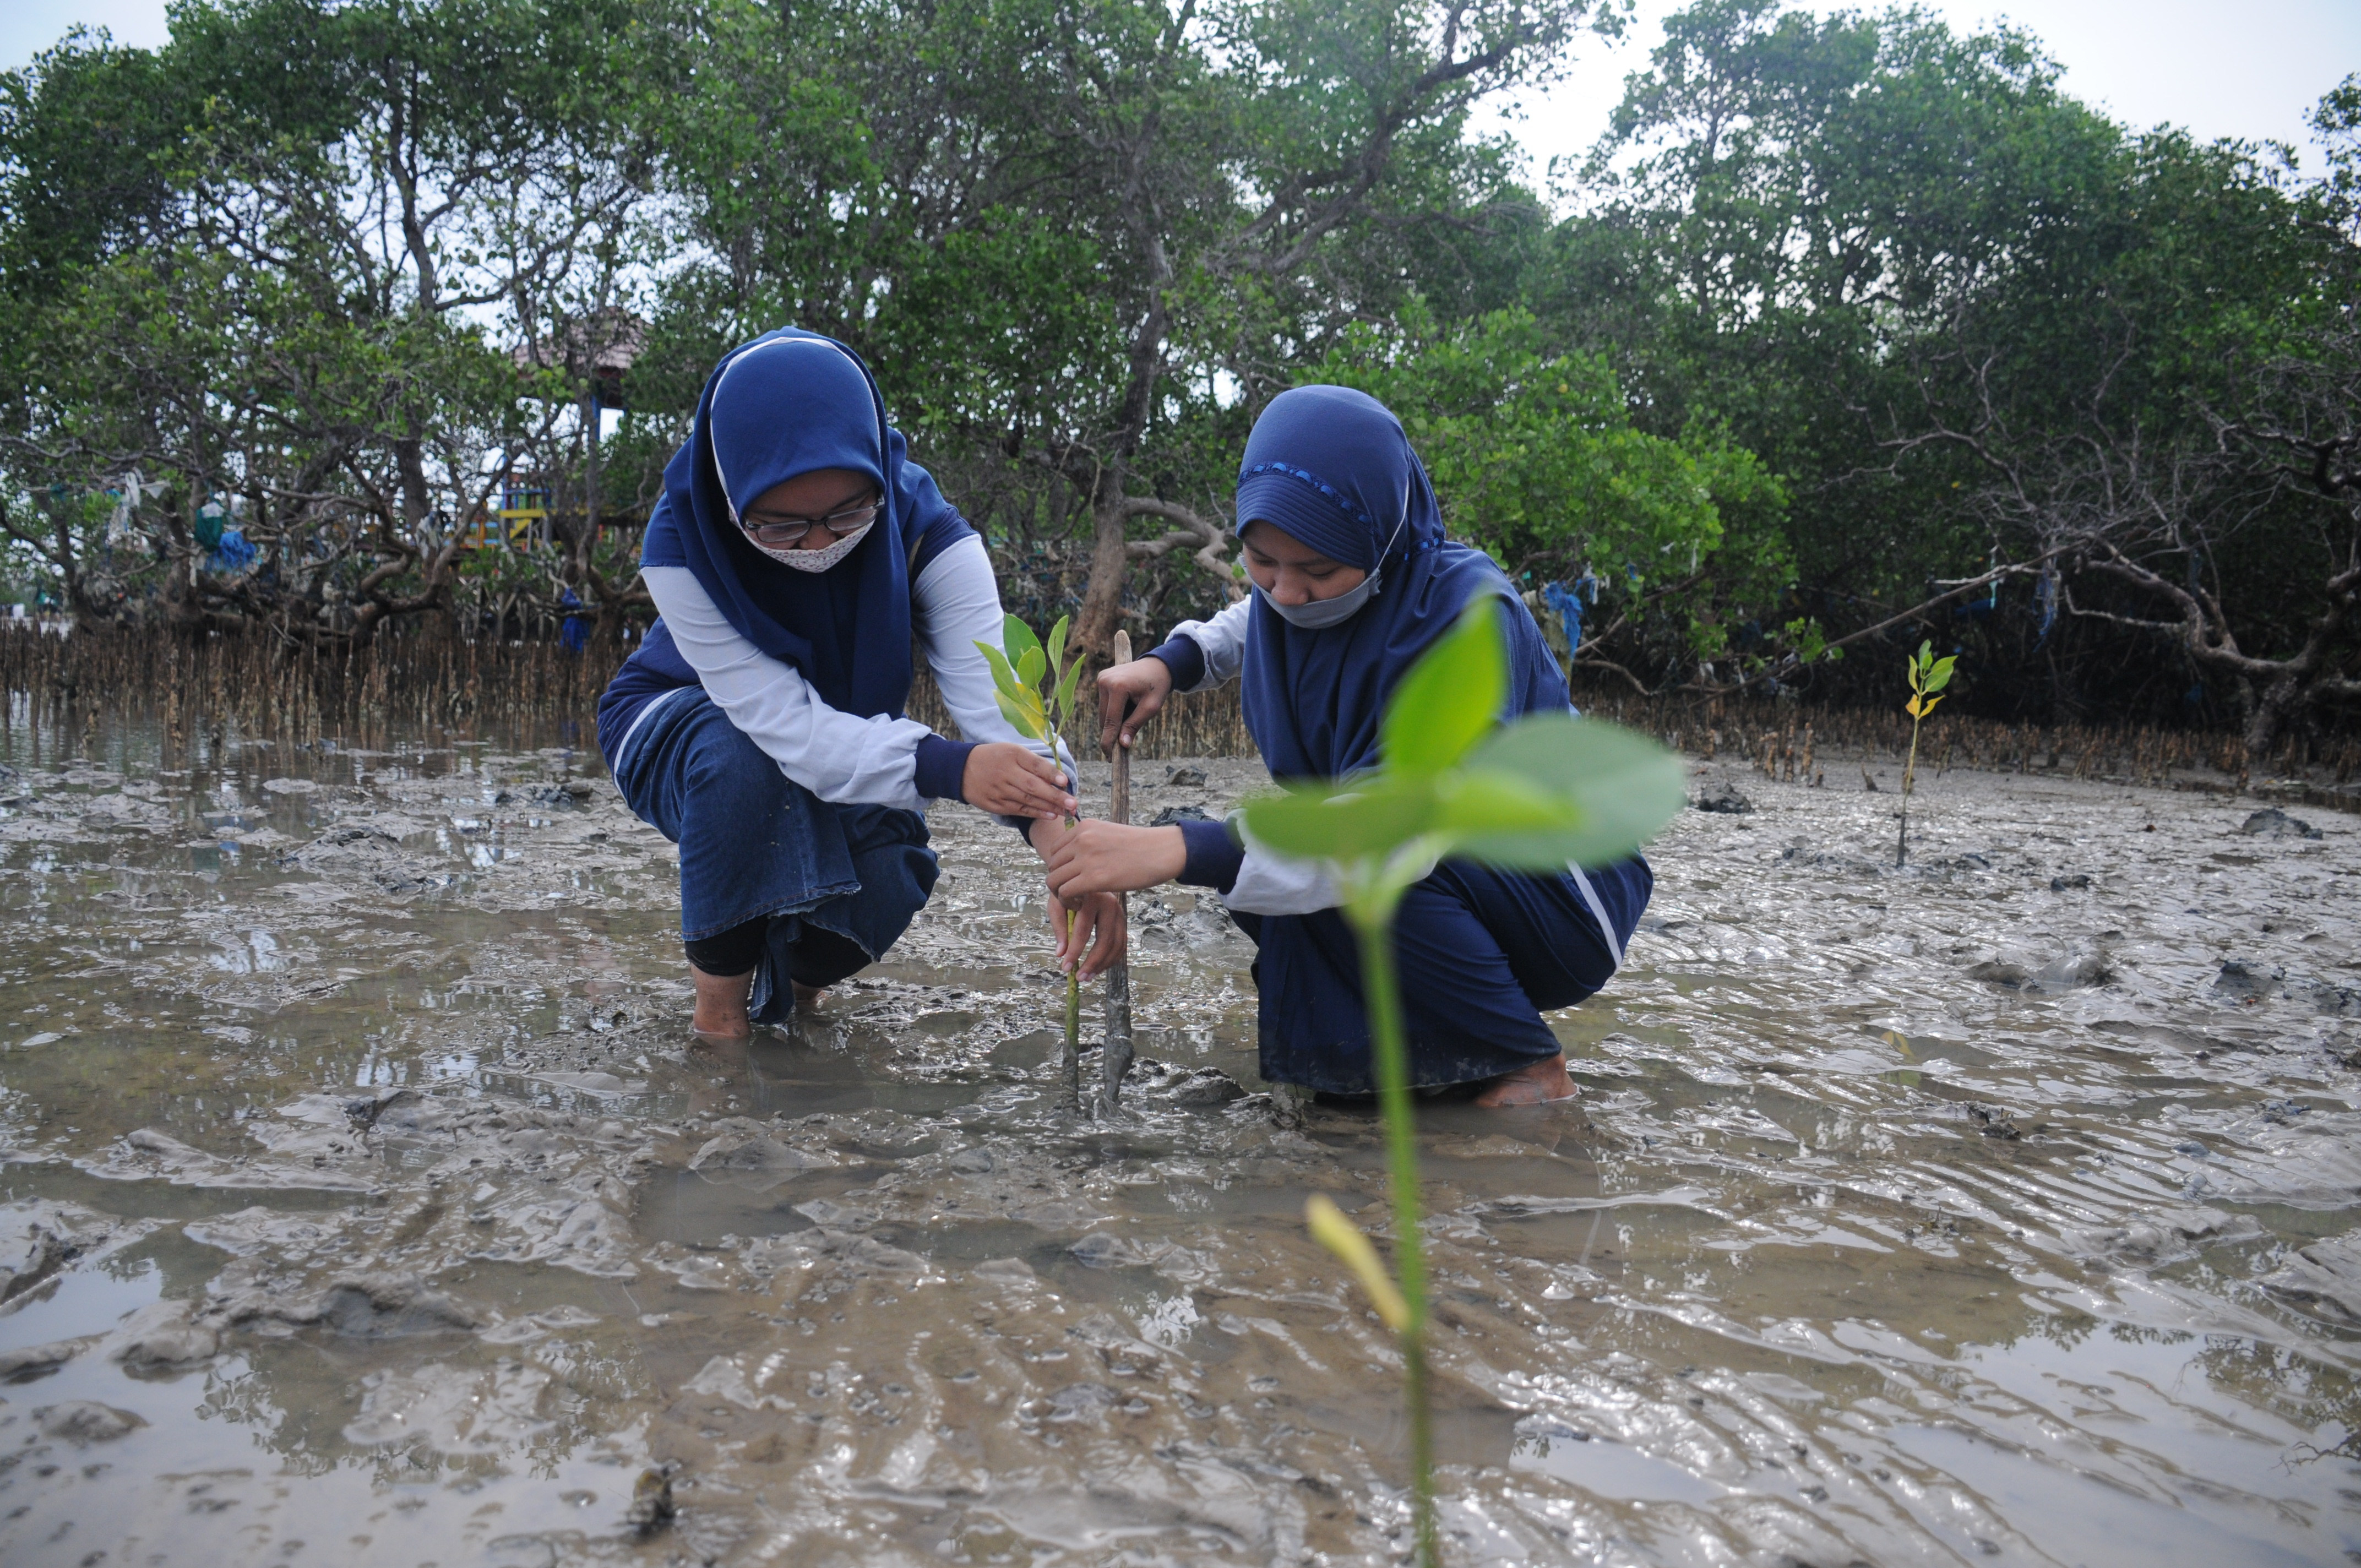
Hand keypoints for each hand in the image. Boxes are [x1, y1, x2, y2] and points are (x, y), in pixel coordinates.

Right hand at [963, 741, 1074, 818]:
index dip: (1050, 773)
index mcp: (1011, 755)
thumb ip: (1033, 762)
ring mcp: (999, 790)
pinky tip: (1050, 815)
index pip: (1034, 764)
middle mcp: (1005, 772)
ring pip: (1028, 801)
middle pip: (1033, 786)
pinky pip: (1019, 810)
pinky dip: (1036, 813)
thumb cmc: (995, 758)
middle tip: (1073, 803)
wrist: (961, 769)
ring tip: (1066, 811)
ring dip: (1049, 807)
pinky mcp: (995, 804)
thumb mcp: (1012, 751)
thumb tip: (1058, 778)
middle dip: (1055, 796)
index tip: (1065, 781)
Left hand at [1042, 820, 1186, 901]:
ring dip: (1061, 894)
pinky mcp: (1093, 878)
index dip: (1060, 867)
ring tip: (1076, 900)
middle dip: (1059, 882)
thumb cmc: (1142, 846)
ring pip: (1054, 880)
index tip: (1072, 878)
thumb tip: (1078, 858)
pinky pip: (1065, 893)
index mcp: (1084, 827)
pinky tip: (1082, 905)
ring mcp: (1086, 858)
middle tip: (1074, 893)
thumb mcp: (1110, 834)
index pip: (1055, 849)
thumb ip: (1091, 841)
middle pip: (1052, 865)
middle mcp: (1081, 840)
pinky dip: (1068, 903)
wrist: (1163, 851)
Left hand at [1049, 887, 1125, 977]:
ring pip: (1116, 945)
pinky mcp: (1123, 921)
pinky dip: (1111, 959)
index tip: (1064, 967)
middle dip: (1092, 962)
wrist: (1083, 877)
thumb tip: (1060, 953)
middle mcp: (1110, 905)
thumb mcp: (1057, 904)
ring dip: (1103, 964)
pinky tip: (1099, 968)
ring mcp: (1120, 913)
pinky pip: (1121, 945)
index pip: (1083, 930)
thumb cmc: (1068, 892)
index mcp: (1092, 898)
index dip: (1074, 951)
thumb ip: (1059, 927)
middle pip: (1105, 940)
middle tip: (1080, 977)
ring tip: (1088, 977)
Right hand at [1096, 656, 1173, 753]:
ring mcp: (1101, 679)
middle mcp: (1104, 681)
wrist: (1157, 665)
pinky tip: (1128, 704)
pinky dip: (1114, 710)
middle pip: (1105, 719)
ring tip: (1133, 710)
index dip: (1110, 742)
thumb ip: (1135, 725)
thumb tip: (1122, 744)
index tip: (1110, 758)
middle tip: (1128, 738)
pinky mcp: (1101, 679)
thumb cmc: (1157, 686)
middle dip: (1115, 730)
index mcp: (1117, 686)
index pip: (1111, 721)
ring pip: (1103, 713)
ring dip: (1115, 719)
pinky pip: (1105, 704)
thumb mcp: (1151, 708)